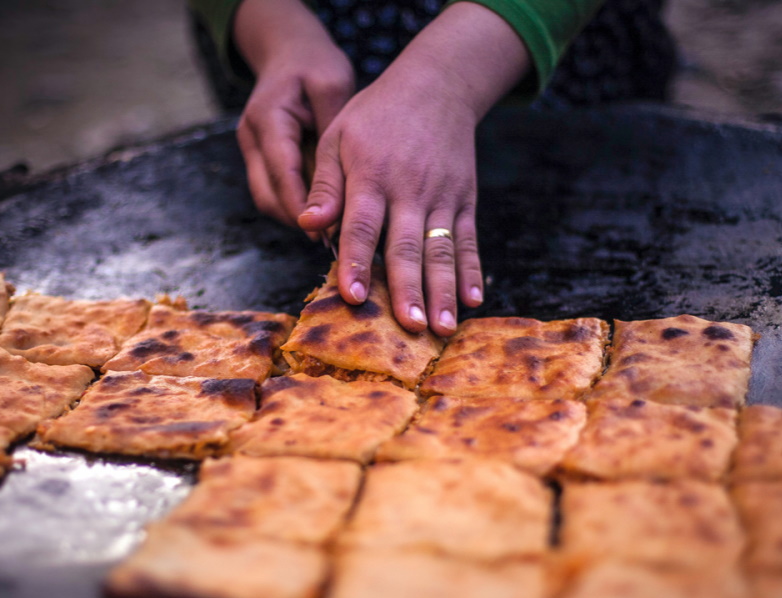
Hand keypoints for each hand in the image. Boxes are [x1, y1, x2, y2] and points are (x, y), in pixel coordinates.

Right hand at [233, 0, 354, 227]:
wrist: (287, 49)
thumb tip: (342, 183)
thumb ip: (333, 131)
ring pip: (267, 198)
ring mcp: (251, 148)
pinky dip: (295, 203)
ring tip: (332, 229)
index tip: (326, 230)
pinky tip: (324, 211)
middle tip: (334, 238)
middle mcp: (251, 137)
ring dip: (296, 216)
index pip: (281, 173)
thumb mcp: (333, 85)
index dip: (302, 206)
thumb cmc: (314, 64)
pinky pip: (273, 190)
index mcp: (267, 118)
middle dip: (298, 220)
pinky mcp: (259, 157)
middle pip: (267, 196)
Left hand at [297, 3, 531, 335]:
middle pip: (407, 247)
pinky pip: (468, 240)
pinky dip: (472, 271)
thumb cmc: (375, 116)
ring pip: (442, 251)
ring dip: (444, 291)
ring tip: (444, 328)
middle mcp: (409, 190)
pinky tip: (474, 300)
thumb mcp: (338, 136)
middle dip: (409, 290)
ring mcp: (442, 197)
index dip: (358, 262)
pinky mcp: (464, 200)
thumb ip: (325, 184)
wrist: (436, 84)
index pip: (362, 226)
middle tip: (411, 328)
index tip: (353, 296)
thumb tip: (308, 225)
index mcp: (371, 176)